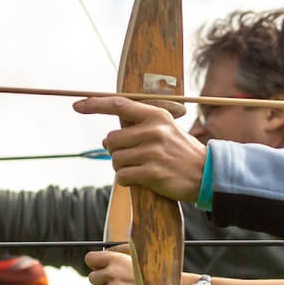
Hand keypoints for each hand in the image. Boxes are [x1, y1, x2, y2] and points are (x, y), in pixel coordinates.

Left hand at [72, 96, 206, 202]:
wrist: (206, 174)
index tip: (77, 105)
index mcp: (156, 115)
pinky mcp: (152, 173)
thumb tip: (106, 139)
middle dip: (116, 151)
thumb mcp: (165, 130)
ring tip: (140, 168)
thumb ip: (138, 128)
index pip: (119, 105)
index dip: (95, 104)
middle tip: (133, 156)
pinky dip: (126, 180)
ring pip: (115, 160)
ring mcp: (153, 152)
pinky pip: (122, 176)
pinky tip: (140, 179)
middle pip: (111, 140)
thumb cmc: (180, 152)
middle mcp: (154, 131)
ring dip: (122, 167)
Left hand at [84, 249, 139, 284]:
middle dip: (101, 282)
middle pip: (92, 278)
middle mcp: (112, 273)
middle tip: (115, 284)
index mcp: (115, 258)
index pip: (90, 259)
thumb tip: (105, 251)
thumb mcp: (138, 254)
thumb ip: (119, 251)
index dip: (95, 264)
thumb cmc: (153, 271)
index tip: (101, 268)